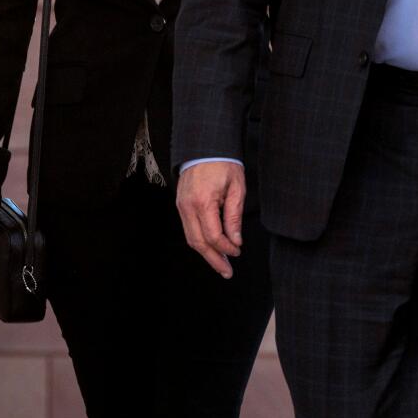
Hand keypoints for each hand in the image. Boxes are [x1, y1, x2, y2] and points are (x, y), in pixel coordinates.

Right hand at [176, 161, 245, 277]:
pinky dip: (199, 241)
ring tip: (220, 263)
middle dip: (214, 260)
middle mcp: (188, 206)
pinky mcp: (180, 204)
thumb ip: (234, 216)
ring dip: (206, 253)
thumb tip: (235, 240)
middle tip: (226, 271)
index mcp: (203, 202)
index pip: (213, 236)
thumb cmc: (223, 163)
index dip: (226, 248)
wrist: (205, 146)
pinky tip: (210, 247)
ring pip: (190, 238)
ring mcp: (181, 206)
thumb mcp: (236, 188)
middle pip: (198, 242)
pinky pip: (188, 228)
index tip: (237, 252)